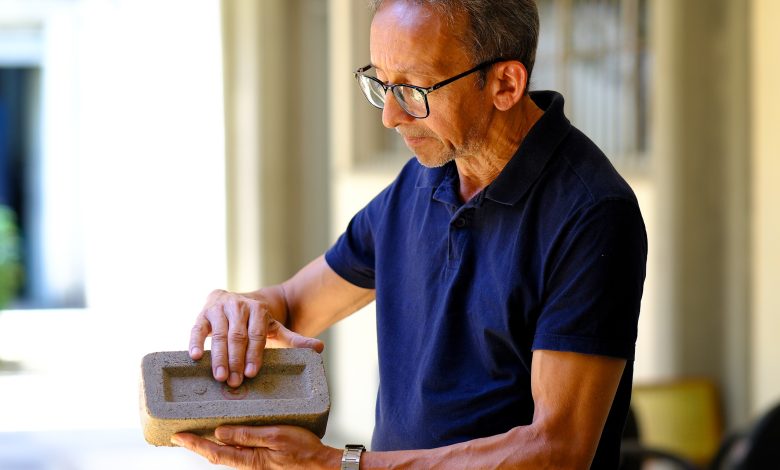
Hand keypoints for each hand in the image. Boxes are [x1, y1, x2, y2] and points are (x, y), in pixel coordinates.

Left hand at [171, 425, 340, 469]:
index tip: (178, 436)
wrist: (321, 464)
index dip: (195, 444)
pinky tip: (228, 434)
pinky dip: (228, 442)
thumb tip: (220, 433)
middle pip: (217, 454)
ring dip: (211, 444)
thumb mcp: (274, 437)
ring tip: (199, 432)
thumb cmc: (303, 451)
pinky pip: (240, 449)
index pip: (215, 452)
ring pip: (228, 452)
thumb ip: (247, 435)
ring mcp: (256, 461)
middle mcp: (249, 462)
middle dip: (198, 445)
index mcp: (249, 459)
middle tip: (180, 435)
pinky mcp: (263, 458)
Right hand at [189, 289, 324, 386]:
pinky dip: (195, 342)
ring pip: (218, 334)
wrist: (239, 300)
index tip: (252, 374)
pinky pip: (197, 328)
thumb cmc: (258, 322)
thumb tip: (320, 348)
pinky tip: (194, 357)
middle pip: (237, 336)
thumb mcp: (277, 328)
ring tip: (220, 377)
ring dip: (218, 357)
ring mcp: (219, 308)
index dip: (255, 354)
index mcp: (258, 310)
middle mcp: (238, 306)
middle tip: (235, 382)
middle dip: (236, 360)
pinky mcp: (203, 313)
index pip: (257, 334)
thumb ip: (295, 340)